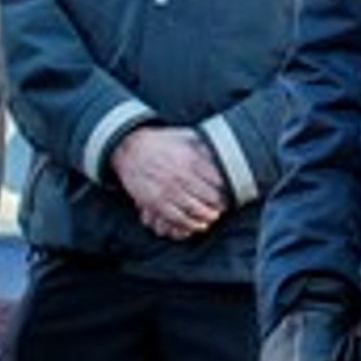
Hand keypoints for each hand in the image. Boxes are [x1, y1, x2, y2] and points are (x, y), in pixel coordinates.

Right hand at [112, 126, 228, 238]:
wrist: (130, 149)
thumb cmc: (160, 142)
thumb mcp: (184, 135)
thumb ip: (203, 142)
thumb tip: (221, 144)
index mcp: (191, 160)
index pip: (217, 179)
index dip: (226, 188)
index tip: (230, 192)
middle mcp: (181, 176)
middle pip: (208, 197)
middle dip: (218, 204)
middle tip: (223, 207)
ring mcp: (167, 190)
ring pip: (194, 209)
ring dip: (207, 216)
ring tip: (213, 217)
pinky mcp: (155, 201)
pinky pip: (176, 217)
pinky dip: (189, 224)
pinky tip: (197, 225)